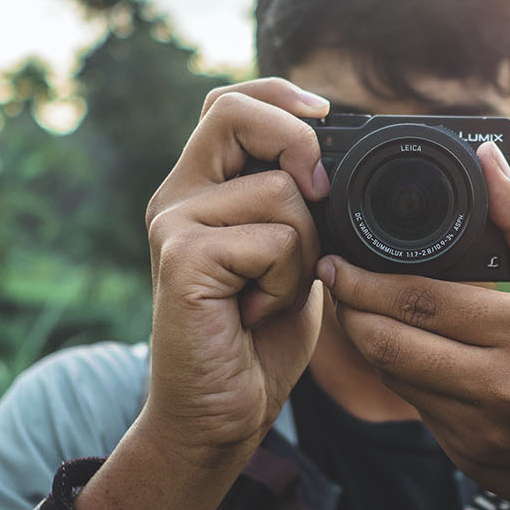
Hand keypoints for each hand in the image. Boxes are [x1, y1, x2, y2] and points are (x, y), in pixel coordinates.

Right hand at [141, 78, 331, 461]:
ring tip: (272, 293)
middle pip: (235, 113)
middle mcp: (177, 197)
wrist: (219, 415)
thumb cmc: (257, 340)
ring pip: (281, 191)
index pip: (227, 103)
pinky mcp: (183, 258)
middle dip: (298, 145)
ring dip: (305, 251)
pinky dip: (287, 282)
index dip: (277, 94)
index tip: (326, 112)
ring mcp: (174, 224)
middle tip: (319, 199)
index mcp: (200, 189)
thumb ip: (298, 206)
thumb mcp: (289, 256)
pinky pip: (275, 239)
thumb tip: (335, 160)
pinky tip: (256, 312)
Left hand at [319, 140, 509, 509]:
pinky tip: (407, 351)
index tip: (338, 259)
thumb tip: (488, 160)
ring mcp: (482, 433)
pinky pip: (418, 410)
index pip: (422, 301)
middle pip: (389, 344)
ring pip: (394, 379)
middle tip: (335, 279)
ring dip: (369, 342)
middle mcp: (503, 388)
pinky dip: (403, 377)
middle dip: (350, 309)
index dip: (365, 280)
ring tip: (361, 309)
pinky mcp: (471, 461)